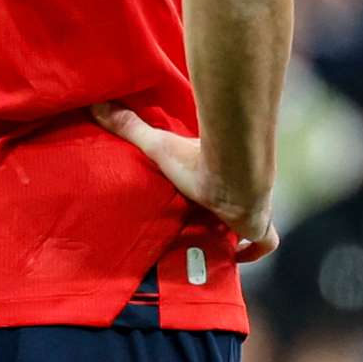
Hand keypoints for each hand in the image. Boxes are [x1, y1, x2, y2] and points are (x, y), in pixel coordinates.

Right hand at [92, 105, 275, 259]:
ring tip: (212, 249)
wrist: (233, 171)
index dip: (207, 196)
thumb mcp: (159, 145)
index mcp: (217, 177)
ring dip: (236, 236)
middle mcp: (237, 192)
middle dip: (220, 219)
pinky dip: (254, 251)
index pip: (215, 188)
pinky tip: (236, 259)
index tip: (195, 202)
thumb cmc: (199, 159)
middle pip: (232, 207)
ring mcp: (251, 210)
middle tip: (199, 232)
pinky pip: (265, 243)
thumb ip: (131, 127)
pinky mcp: (258, 225)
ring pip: (251, 225)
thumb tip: (97, 103)